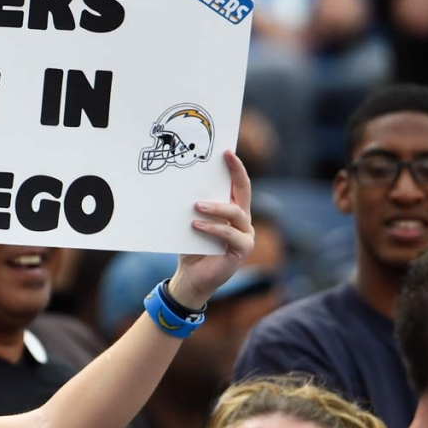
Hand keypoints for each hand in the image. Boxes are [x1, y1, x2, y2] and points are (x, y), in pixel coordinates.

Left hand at [168, 150, 253, 308]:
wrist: (191, 276)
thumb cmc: (191, 246)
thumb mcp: (192, 221)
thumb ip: (195, 207)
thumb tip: (182, 183)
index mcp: (233, 210)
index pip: (238, 184)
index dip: (235, 167)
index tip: (226, 151)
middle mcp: (243, 220)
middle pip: (244, 192)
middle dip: (236, 172)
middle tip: (224, 158)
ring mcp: (245, 235)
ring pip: (235, 213)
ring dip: (215, 207)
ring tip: (196, 206)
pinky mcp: (242, 249)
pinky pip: (229, 234)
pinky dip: (212, 228)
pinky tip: (196, 225)